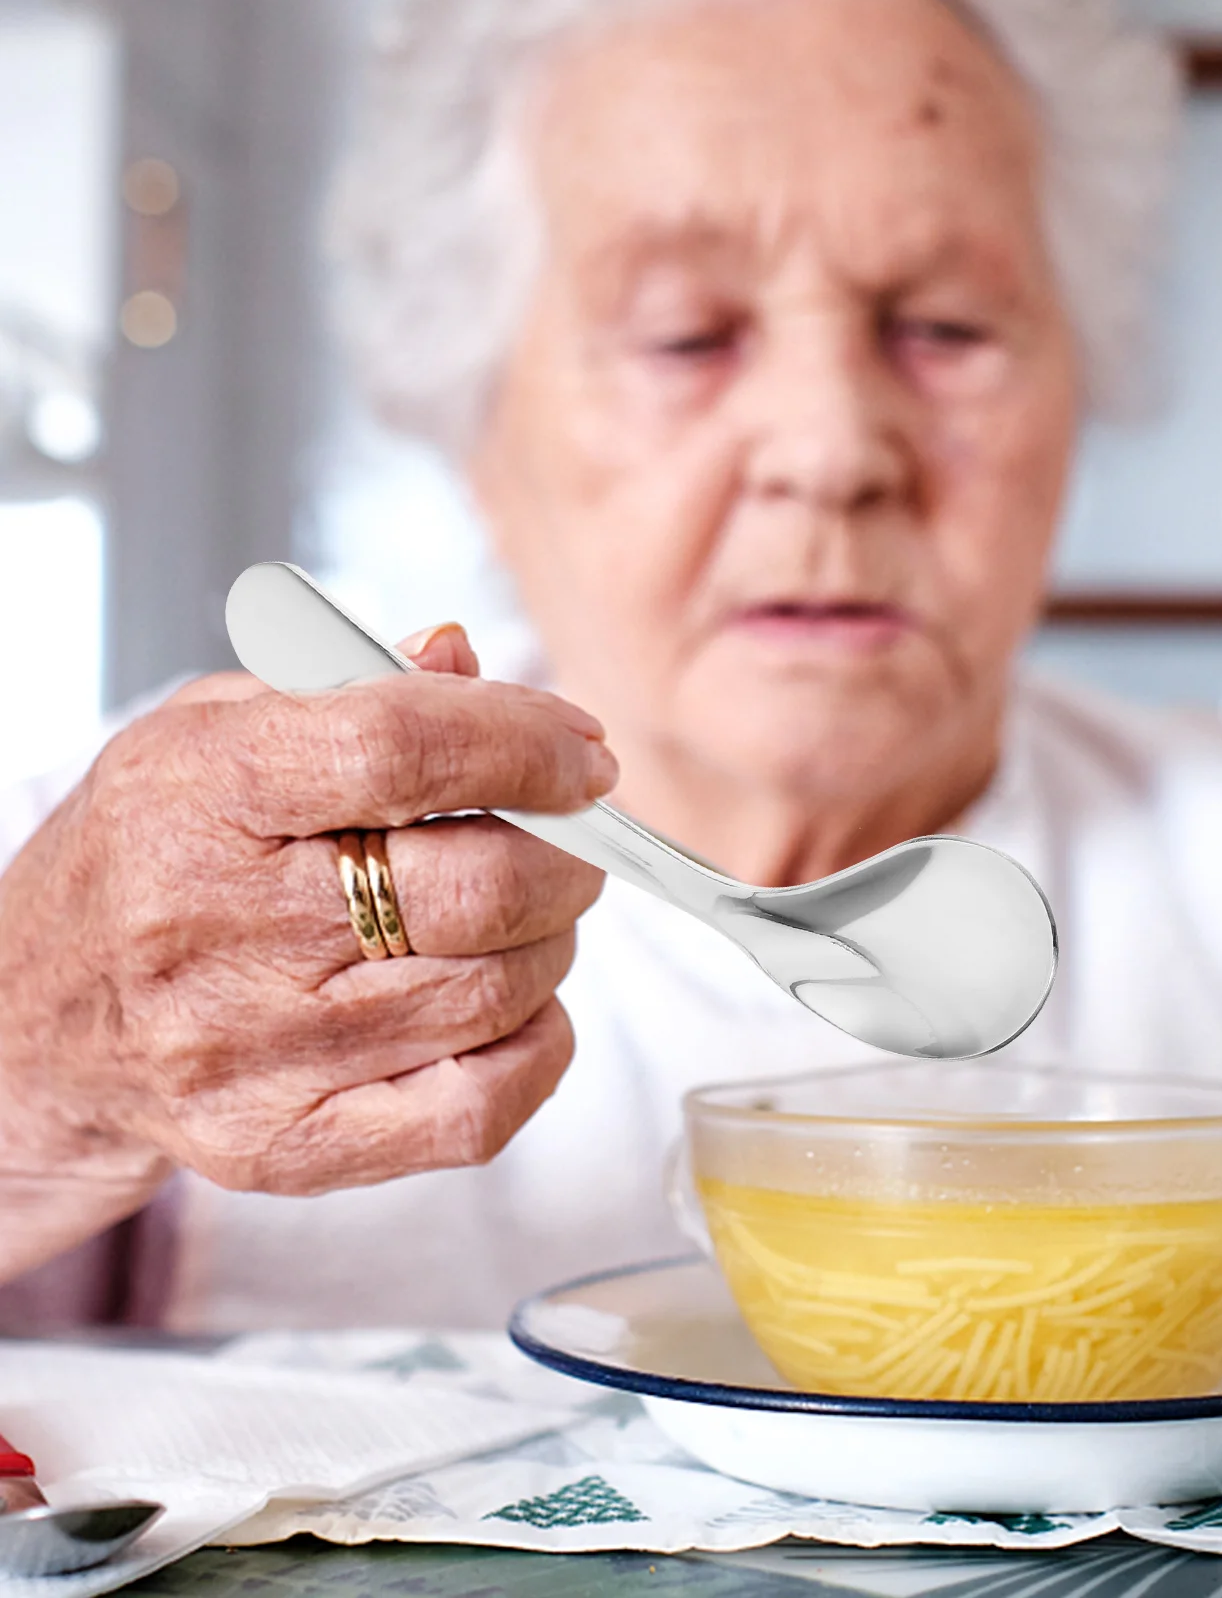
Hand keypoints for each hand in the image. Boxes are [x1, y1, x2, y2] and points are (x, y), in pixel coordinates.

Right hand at [0, 624, 614, 1282]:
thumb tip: (464, 656)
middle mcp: (221, 929)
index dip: (525, 742)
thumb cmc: (151, 860)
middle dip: (569, 854)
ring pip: (497, 992)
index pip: (402, 748)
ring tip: (528, 916)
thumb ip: (345, 684)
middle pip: (478, 887)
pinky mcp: (289, 1146)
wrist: (35, 1028)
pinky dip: (540, 1046)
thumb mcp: (211, 732)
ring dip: (554, 941)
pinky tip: (518, 1005)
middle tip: (575, 839)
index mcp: (204, 792)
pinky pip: (479, 1111)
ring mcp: (255, 1054)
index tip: (585, 755)